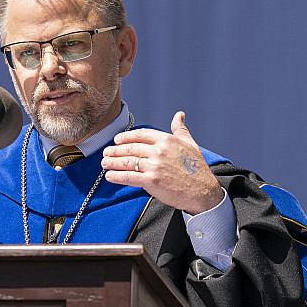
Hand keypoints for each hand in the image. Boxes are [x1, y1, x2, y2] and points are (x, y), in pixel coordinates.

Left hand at [101, 111, 222, 214]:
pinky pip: (129, 177)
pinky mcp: (151, 180)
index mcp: (167, 140)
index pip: (141, 135)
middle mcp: (159, 150)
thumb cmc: (197, 169)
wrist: (202, 191)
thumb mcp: (190, 144)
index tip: (117, 140)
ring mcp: (154, 165)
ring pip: (127, 162)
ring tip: (104, 163)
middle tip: (106, 152)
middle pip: (131, 148)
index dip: (126, 137)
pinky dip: (117, 176)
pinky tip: (109, 176)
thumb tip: (179, 115)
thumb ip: (181, 129)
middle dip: (115, 150)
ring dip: (112, 162)